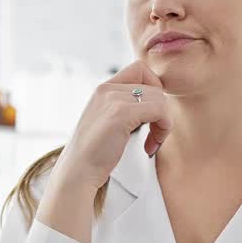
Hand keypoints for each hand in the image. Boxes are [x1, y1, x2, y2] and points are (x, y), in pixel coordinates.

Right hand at [50, 60, 171, 194]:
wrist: (77, 172)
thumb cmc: (94, 154)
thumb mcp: (107, 122)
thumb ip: (123, 108)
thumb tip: (154, 105)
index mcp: (103, 89)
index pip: (140, 69)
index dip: (154, 90)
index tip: (152, 115)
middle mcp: (107, 89)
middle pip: (155, 86)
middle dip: (162, 112)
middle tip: (154, 136)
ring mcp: (113, 100)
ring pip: (160, 98)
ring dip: (164, 124)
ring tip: (152, 143)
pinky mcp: (120, 113)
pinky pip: (159, 109)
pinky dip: (163, 128)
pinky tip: (149, 147)